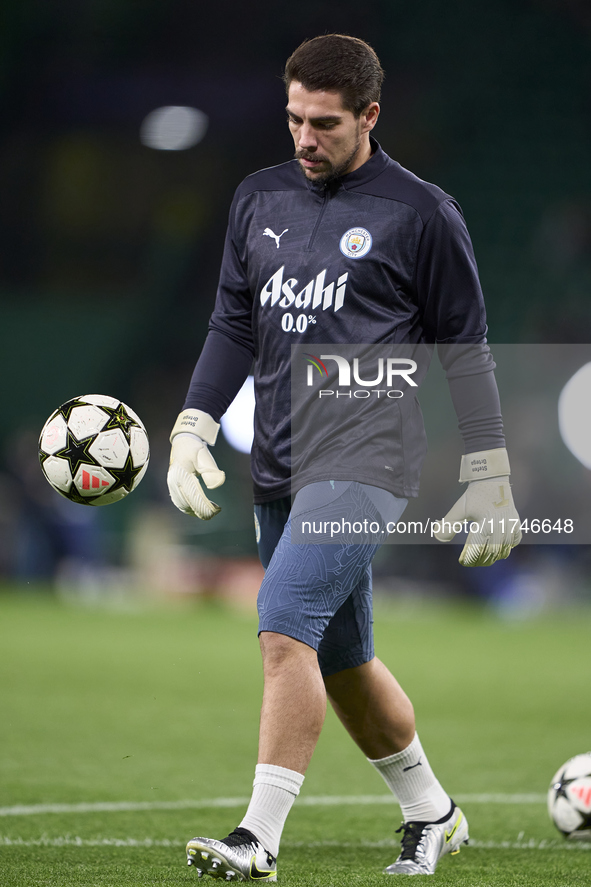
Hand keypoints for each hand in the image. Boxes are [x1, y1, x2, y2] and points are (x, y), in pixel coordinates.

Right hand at [167, 411, 224, 519]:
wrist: (184, 440)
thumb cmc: (195, 448)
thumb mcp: (204, 456)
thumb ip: (211, 471)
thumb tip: (217, 485)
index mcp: (181, 476)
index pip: (194, 498)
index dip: (206, 507)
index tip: (217, 510)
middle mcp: (174, 482)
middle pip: (187, 504)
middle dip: (202, 511)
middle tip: (215, 512)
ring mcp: (171, 484)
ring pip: (182, 505)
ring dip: (195, 511)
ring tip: (209, 512)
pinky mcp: (172, 485)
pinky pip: (179, 501)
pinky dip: (188, 507)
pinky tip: (197, 508)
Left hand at [434, 448, 520, 566]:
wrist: (492, 480)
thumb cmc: (474, 495)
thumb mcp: (459, 509)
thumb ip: (448, 524)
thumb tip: (437, 535)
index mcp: (485, 523)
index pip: (477, 549)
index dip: (470, 558)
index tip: (462, 562)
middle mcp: (499, 526)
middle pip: (491, 553)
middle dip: (481, 560)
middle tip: (472, 562)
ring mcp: (510, 525)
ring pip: (504, 549)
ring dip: (494, 556)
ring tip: (485, 558)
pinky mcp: (516, 522)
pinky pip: (515, 540)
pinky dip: (507, 547)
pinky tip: (500, 548)